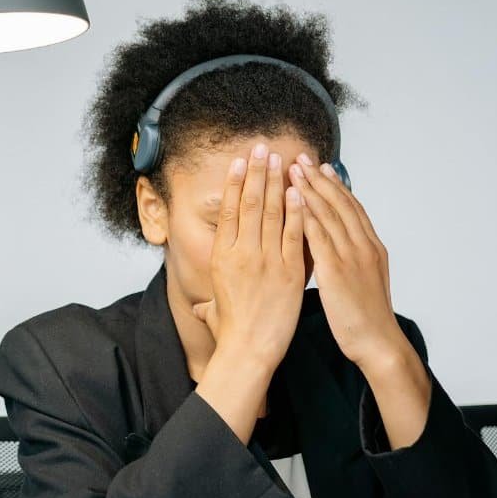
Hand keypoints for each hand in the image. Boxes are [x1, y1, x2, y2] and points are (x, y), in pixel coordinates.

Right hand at [191, 143, 306, 368]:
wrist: (248, 350)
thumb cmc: (230, 333)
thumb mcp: (211, 312)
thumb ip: (206, 304)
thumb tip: (196, 307)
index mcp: (221, 257)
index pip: (228, 211)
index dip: (234, 183)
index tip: (239, 162)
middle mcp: (241, 253)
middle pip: (249, 204)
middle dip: (256, 172)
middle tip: (261, 147)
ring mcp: (265, 259)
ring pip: (272, 212)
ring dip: (277, 182)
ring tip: (281, 159)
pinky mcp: (289, 270)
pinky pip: (294, 233)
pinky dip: (297, 209)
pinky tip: (300, 190)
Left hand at [287, 152, 404, 367]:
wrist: (378, 343)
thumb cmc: (365, 319)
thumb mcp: (362, 282)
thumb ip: (351, 261)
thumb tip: (338, 250)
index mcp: (371, 248)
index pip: (351, 208)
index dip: (335, 186)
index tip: (320, 168)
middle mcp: (364, 246)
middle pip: (340, 203)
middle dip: (320, 179)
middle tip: (302, 158)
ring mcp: (352, 256)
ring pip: (330, 214)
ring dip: (310, 189)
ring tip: (293, 170)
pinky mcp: (337, 270)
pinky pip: (319, 237)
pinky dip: (307, 215)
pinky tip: (293, 201)